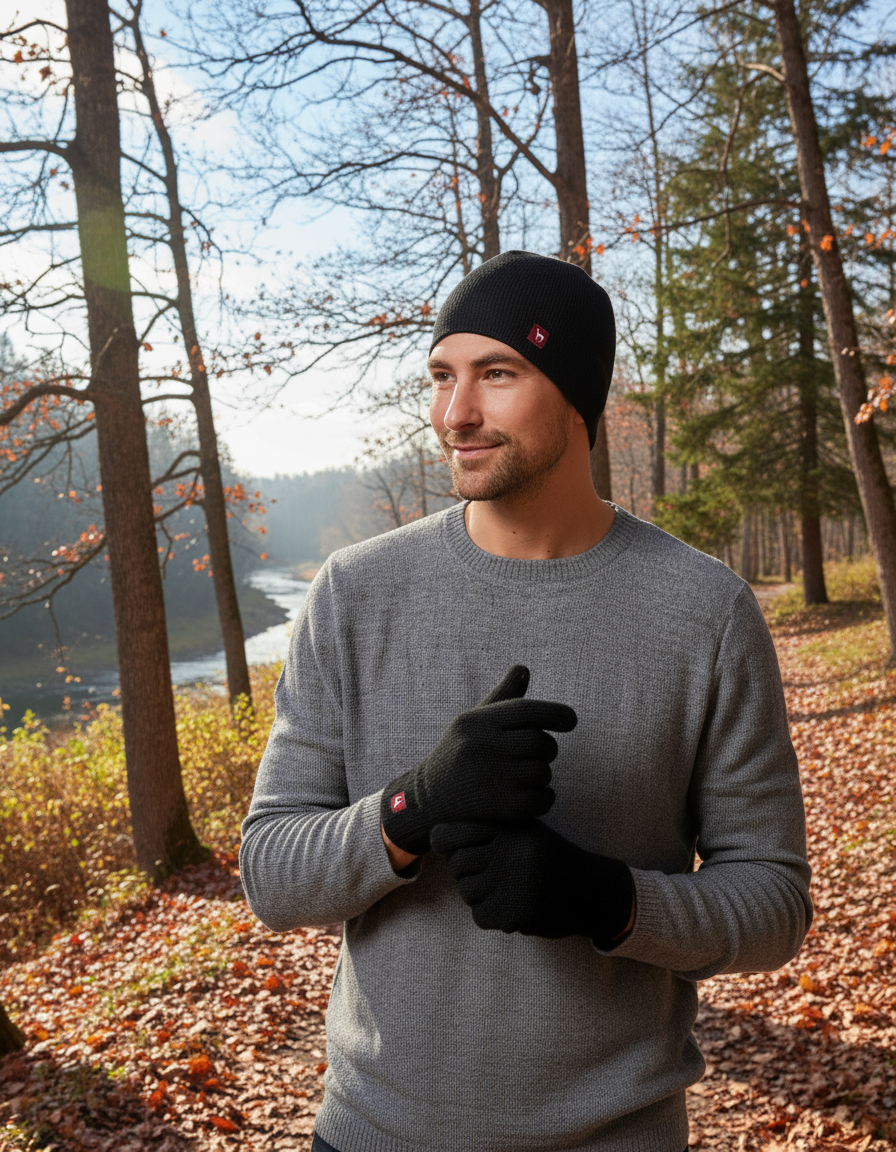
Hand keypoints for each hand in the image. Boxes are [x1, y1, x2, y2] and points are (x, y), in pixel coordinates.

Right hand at [380, 665, 576, 855]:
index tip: (571, 720)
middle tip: (538, 756)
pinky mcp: (498, 808)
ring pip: (542, 771)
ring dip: (543, 776)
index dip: (555, 713)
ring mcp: (488, 779)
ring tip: (529, 777)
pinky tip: (534, 797)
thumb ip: (502, 698)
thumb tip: (523, 668)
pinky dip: (545, 799)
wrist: (426, 802)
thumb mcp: (472, 722)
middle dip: (547, 749)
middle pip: (540, 742)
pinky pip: (541, 799)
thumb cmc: (459, 754)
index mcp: (475, 722)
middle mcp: (480, 747)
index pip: (526, 711)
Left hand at [431, 820, 634, 944]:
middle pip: (457, 865)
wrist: (589, 890)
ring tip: (509, 888)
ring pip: (467, 892)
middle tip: (492, 872)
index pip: (453, 832)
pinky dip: (493, 915)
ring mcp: (514, 883)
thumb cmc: (546, 857)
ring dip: (481, 894)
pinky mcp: (516, 913)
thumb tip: (435, 835)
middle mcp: (511, 852)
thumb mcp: (523, 831)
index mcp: (510, 828)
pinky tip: (516, 905)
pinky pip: (481, 916)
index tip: (446, 844)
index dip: (444, 840)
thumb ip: (487, 829)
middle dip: (467, 872)